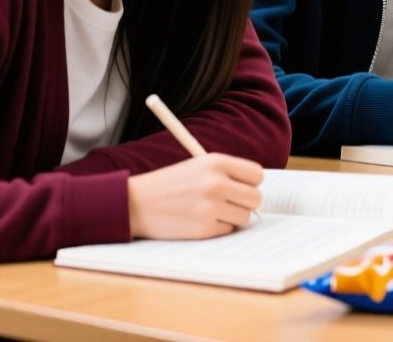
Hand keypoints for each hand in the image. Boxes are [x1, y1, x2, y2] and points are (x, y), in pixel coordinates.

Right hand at [127, 154, 264, 239]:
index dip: (250, 183)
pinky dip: (218, 228)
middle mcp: (216, 183)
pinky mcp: (203, 228)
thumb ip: (228, 173)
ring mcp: (210, 207)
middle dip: (245, 202)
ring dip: (232, 216)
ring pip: (244, 216)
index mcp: (216, 162)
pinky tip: (200, 220)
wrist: (135, 204)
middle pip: (256, 198)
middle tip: (229, 203)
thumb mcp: (199, 166)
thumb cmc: (171, 185)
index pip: (257, 175)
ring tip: (210, 211)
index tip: (240, 187)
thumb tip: (257, 189)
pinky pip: (228, 230)